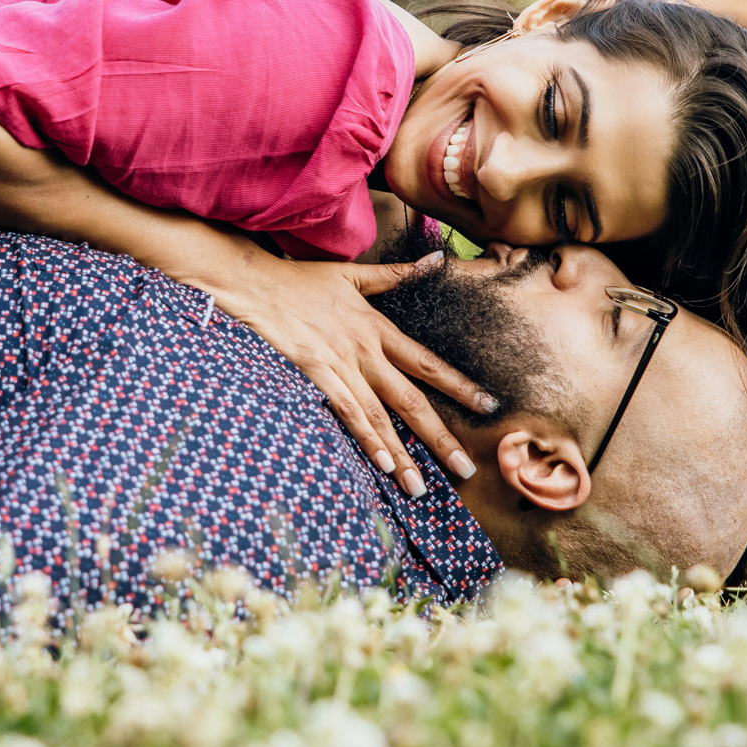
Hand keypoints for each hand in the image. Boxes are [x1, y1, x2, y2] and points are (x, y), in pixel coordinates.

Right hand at [205, 251, 494, 493]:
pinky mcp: (315, 376)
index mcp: (377, 328)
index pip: (427, 362)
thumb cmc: (302, 279)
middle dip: (440, 437)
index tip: (488, 406)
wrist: (258, 282)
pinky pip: (346, 414)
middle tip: (465, 469)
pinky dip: (365, 439)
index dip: (458, 385)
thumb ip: (397, 275)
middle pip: (411, 400)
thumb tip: (436, 261)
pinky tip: (382, 465)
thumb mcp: (354, 274)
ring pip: (380, 417)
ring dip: (403, 453)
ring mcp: (341, 366)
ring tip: (421, 486)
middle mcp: (366, 352)